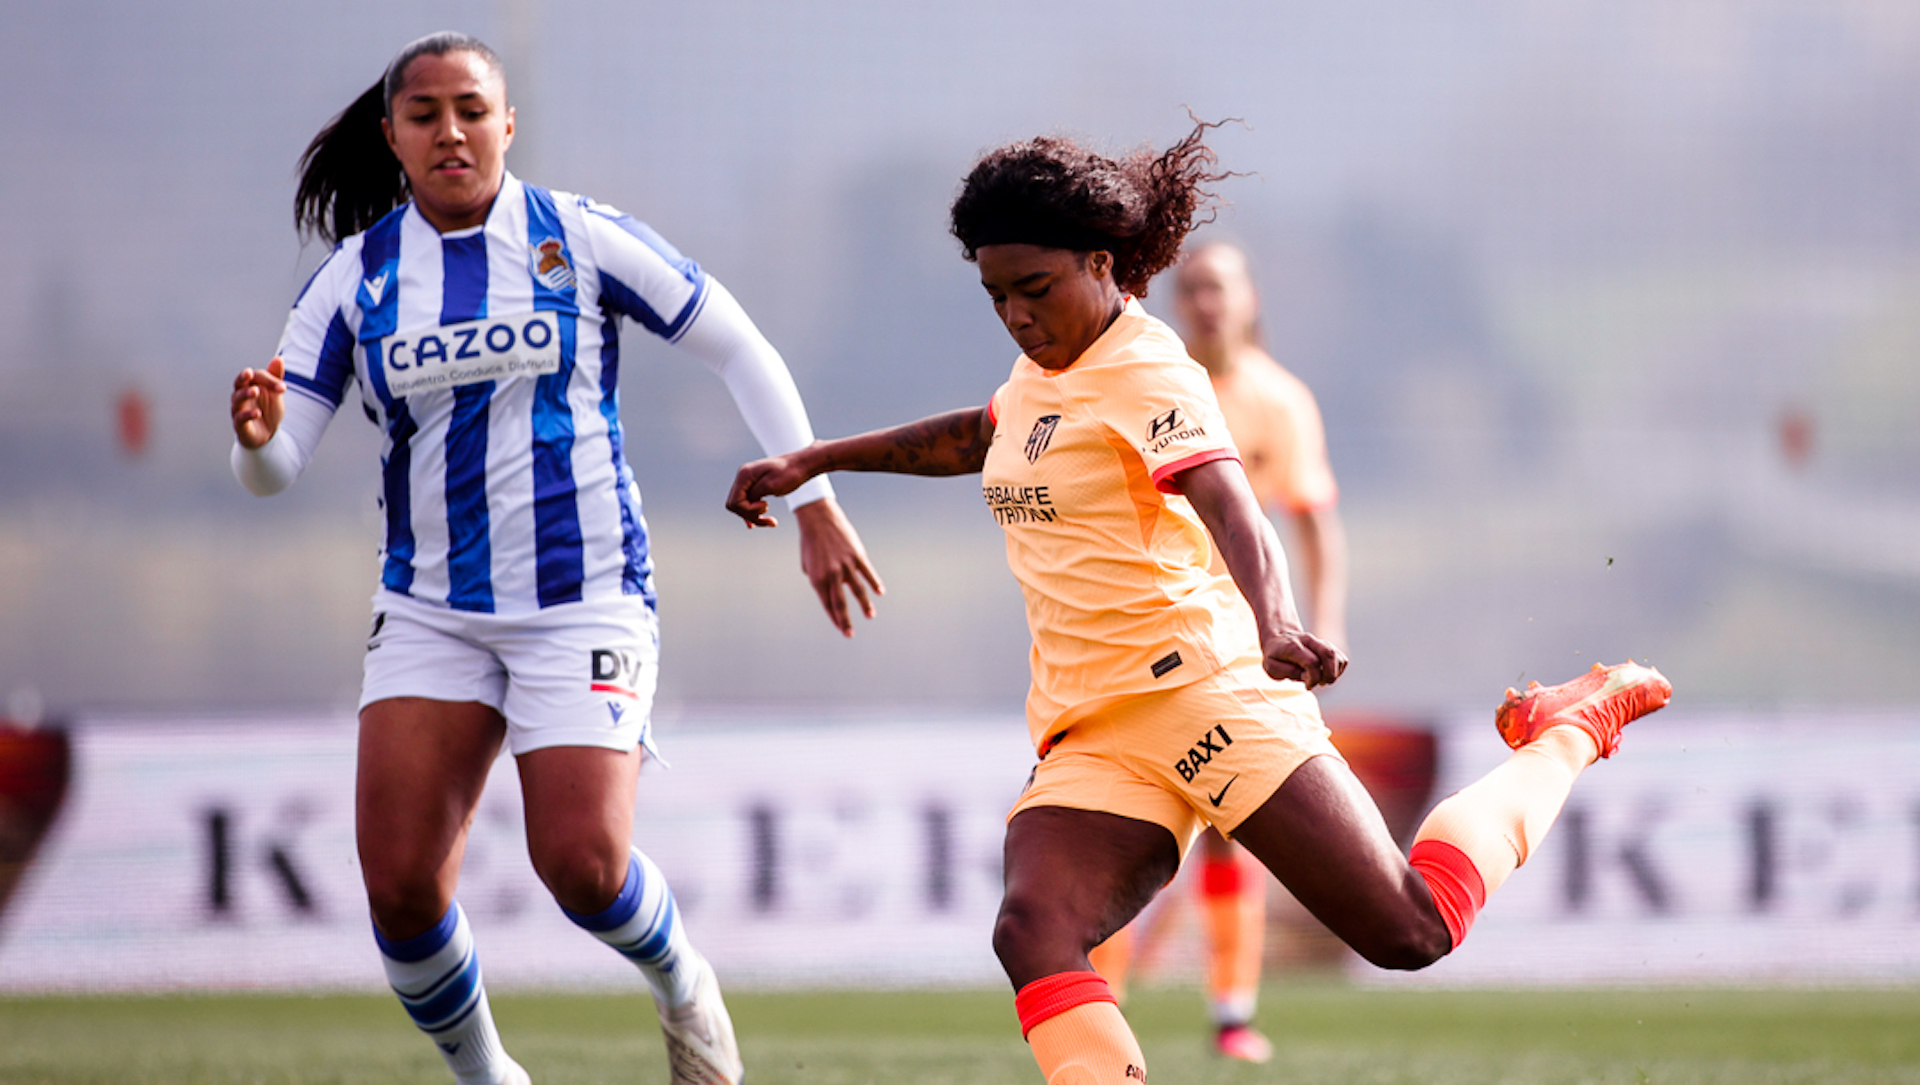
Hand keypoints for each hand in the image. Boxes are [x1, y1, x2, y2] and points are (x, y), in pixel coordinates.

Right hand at [231, 358, 285, 448]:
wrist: (268, 434)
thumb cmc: (268, 410)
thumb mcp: (275, 393)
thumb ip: (275, 377)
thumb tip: (279, 358)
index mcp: (250, 386)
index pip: (256, 376)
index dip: (269, 380)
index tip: (283, 388)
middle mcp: (241, 396)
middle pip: (238, 383)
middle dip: (243, 377)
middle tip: (249, 373)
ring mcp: (239, 409)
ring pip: (237, 399)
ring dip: (245, 394)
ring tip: (255, 391)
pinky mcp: (240, 424)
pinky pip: (240, 418)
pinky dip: (248, 414)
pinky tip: (258, 413)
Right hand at [726, 448, 817, 527]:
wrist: (802, 465)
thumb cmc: (790, 473)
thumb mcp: (772, 485)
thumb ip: (754, 494)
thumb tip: (742, 505)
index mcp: (744, 474)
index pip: (734, 502)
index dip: (748, 509)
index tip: (766, 505)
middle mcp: (743, 477)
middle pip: (735, 506)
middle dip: (750, 515)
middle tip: (768, 515)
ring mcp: (748, 483)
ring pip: (742, 507)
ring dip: (755, 517)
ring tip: (772, 521)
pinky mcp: (755, 488)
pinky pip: (748, 505)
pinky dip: (755, 514)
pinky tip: (763, 521)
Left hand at [791, 497, 884, 636]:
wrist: (818, 518)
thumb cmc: (810, 541)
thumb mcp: (808, 564)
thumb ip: (818, 579)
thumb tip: (829, 591)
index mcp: (817, 579)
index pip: (827, 604)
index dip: (834, 618)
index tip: (841, 629)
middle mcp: (831, 575)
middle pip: (840, 603)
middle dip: (845, 621)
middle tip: (850, 634)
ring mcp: (845, 565)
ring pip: (858, 590)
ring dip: (865, 605)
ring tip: (870, 616)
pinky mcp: (857, 555)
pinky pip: (868, 573)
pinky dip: (875, 583)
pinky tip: (880, 593)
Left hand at [1262, 626, 1346, 688]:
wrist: (1278, 637)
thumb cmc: (1275, 656)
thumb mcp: (1272, 667)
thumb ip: (1288, 672)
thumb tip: (1307, 676)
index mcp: (1293, 646)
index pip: (1312, 662)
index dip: (1314, 678)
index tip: (1307, 686)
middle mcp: (1308, 640)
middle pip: (1328, 654)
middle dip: (1329, 675)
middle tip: (1320, 683)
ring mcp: (1319, 641)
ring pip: (1337, 655)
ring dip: (1335, 673)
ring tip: (1323, 680)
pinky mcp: (1327, 646)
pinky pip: (1341, 658)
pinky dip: (1338, 670)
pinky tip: (1326, 674)